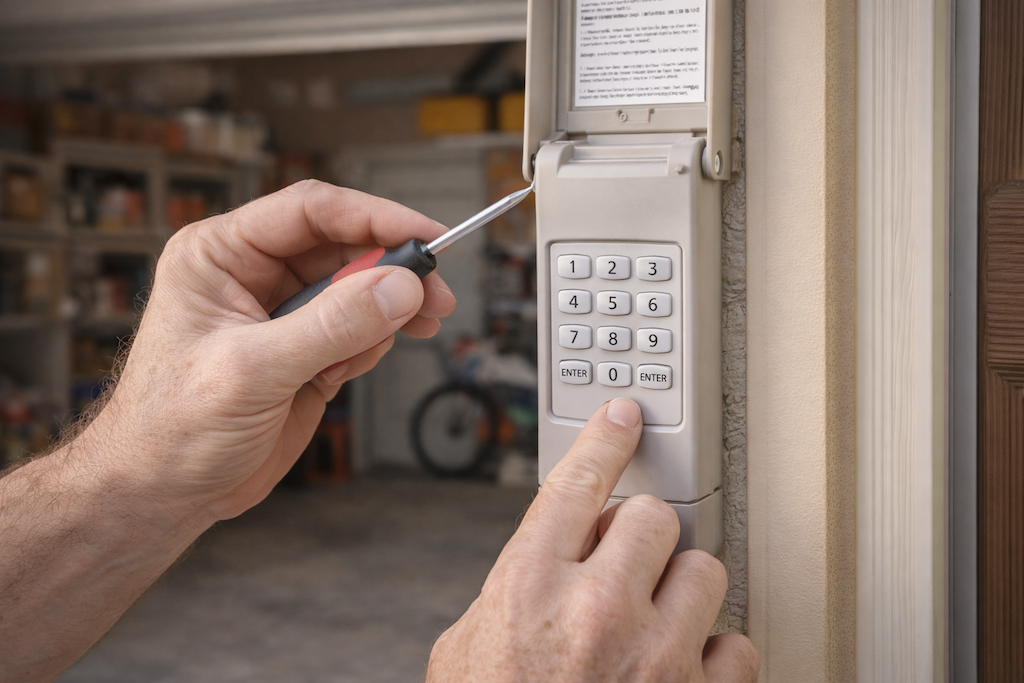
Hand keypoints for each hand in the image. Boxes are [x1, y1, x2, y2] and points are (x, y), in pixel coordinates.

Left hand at [82, 180, 455, 522]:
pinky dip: (372, 344)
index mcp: (221, 255)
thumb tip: (399, 288)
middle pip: (344, 246)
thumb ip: (331, 326)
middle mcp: (253, 275)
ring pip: (359, 288)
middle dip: (393, 269)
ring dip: (390, 309)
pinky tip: (348, 370)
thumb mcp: (254, 370)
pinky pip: (359, 330)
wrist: (164, 494)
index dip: (375, 218)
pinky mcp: (305, 351)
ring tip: (409, 330)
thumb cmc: (172, 429)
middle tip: (435, 296)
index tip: (427, 236)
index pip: (311, 212)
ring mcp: (282, 314)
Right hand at [426, 398, 758, 681]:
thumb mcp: (465, 648)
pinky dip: (716, 654)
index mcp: (526, 589)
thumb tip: (552, 547)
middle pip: (653, 517)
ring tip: (655, 620)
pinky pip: (738, 645)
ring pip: (705, 571)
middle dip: (640, 537)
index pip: (575, 483)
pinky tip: (683, 668)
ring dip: (682, 591)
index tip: (623, 417)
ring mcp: (654, 661)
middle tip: (626, 565)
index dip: (602, 438)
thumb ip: (509, 588)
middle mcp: (594, 613)